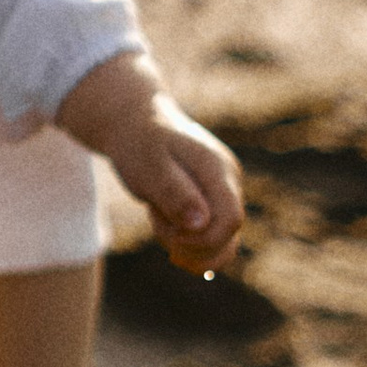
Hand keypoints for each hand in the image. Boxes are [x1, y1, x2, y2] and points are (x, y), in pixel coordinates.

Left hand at [55, 49, 245, 272]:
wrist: (136, 124)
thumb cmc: (138, 143)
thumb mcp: (148, 166)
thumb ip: (174, 193)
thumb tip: (201, 224)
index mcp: (217, 169)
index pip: (230, 220)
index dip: (202, 239)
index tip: (169, 234)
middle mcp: (228, 180)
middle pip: (226, 235)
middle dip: (189, 242)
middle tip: (155, 215)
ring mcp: (223, 190)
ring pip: (218, 239)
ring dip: (185, 241)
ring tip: (157, 212)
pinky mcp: (213, 199)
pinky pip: (209, 234)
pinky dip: (185, 238)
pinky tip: (163, 218)